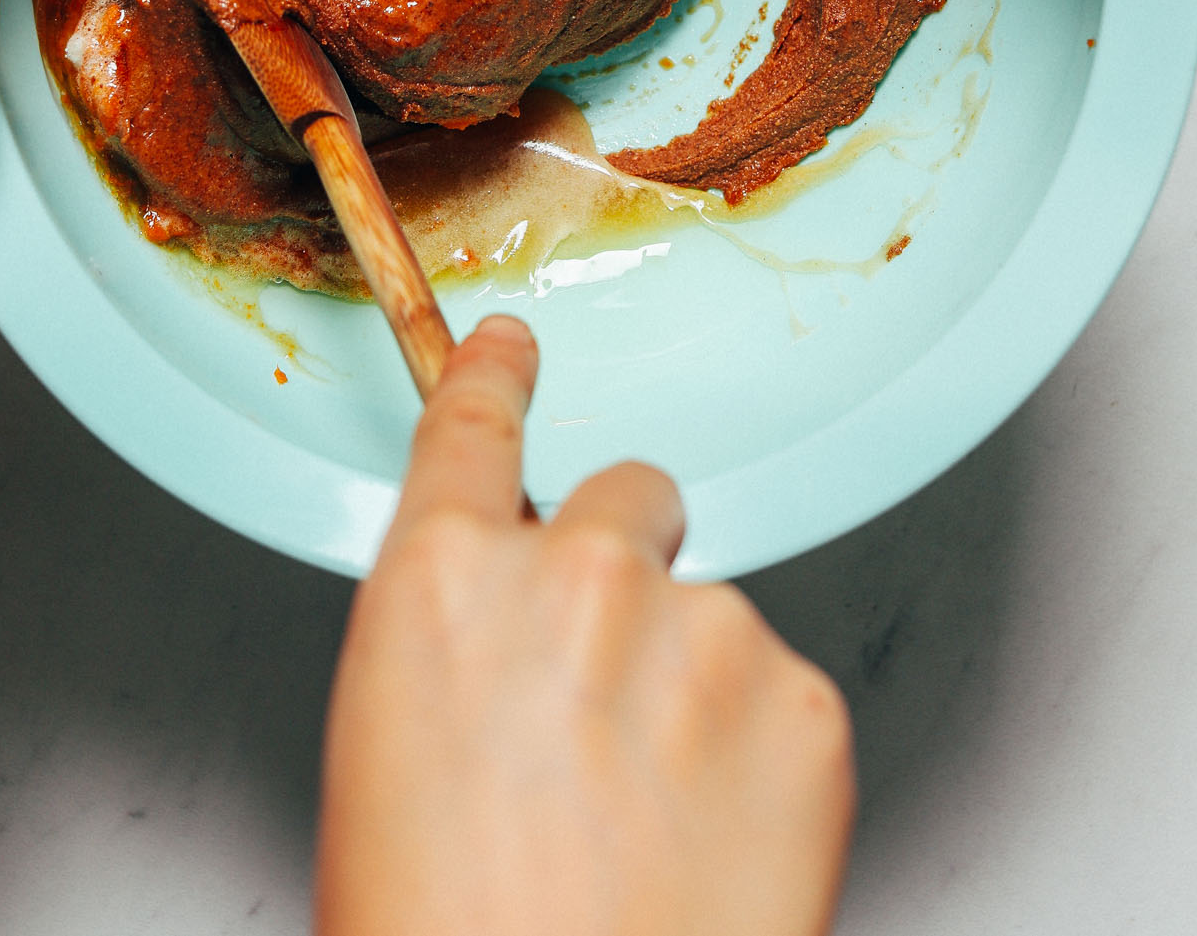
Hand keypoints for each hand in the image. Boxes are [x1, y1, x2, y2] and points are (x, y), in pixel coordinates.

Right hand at [316, 315, 853, 935]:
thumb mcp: (392, 762)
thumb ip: (463, 651)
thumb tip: (514, 638)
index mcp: (442, 586)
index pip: (473, 425)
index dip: (498, 377)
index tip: (517, 348)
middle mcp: (575, 573)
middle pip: (628, 497)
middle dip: (626, 564)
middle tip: (618, 692)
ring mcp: (701, 628)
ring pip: (711, 613)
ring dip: (694, 687)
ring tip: (659, 826)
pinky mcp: (804, 700)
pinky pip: (782, 691)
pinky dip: (760, 756)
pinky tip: (717, 848)